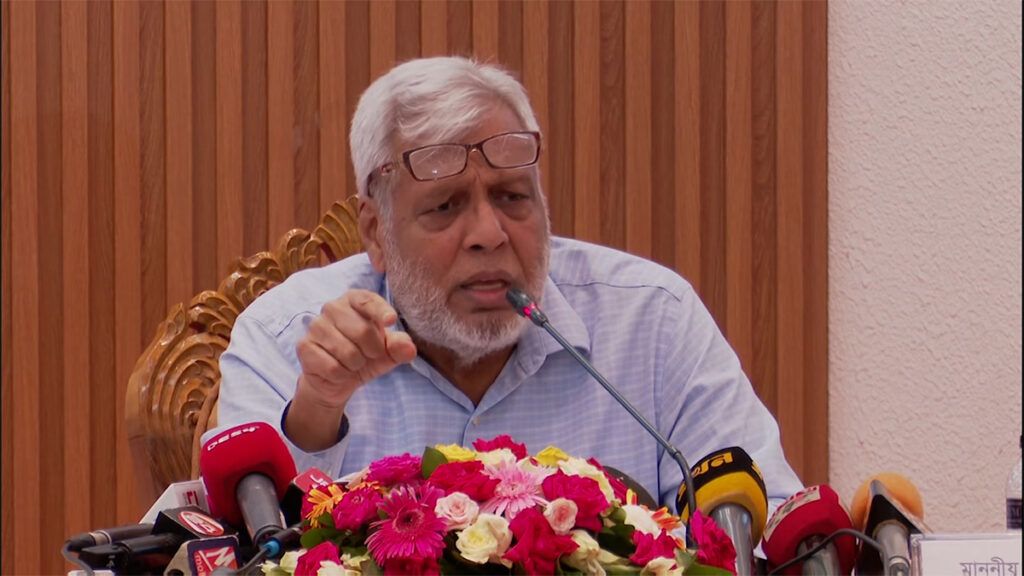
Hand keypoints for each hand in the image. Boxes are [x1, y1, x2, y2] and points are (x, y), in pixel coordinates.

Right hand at [286, 290, 416, 450]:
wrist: (338, 380)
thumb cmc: (366, 356)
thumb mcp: (388, 352)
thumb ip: (400, 347)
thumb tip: (409, 348)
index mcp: (354, 300)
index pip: (368, 300)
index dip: (381, 311)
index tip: (391, 321)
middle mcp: (332, 308)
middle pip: (363, 331)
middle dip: (373, 351)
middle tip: (370, 355)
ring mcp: (316, 326)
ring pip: (348, 352)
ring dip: (357, 365)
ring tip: (353, 363)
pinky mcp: (304, 346)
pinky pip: (333, 367)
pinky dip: (342, 375)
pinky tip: (339, 372)